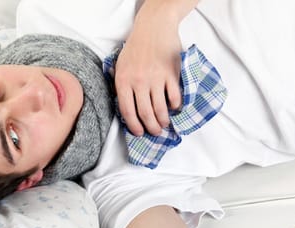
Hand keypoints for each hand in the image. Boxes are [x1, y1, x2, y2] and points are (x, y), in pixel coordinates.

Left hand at [114, 7, 182, 135]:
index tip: (139, 133)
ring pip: (160, 108)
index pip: (127, 111)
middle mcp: (139, 81)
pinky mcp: (171, 74)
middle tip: (155, 132)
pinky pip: (174, 96)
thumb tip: (125, 107)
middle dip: (151, 128)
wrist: (153, 27)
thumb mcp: (120, 65)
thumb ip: (121, 85)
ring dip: (163, 121)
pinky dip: (175, 105)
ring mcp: (156, 78)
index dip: (133, 126)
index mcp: (124, 81)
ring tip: (164, 124)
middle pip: (145, 113)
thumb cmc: (135, 48)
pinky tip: (174, 108)